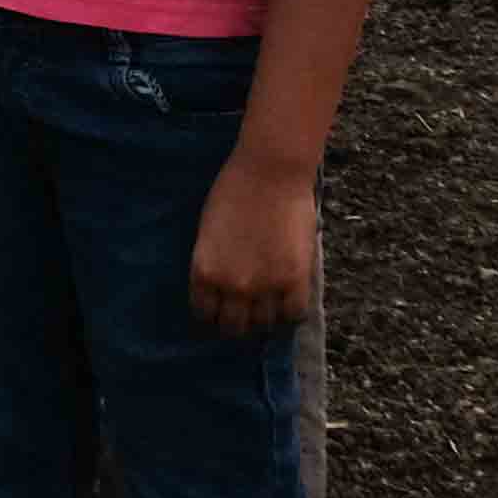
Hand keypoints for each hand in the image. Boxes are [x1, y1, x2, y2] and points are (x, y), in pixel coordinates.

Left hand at [191, 153, 322, 336]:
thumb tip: (222, 284)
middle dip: (238, 320)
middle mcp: (230, 286)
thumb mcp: (208, 231)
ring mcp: (264, 286)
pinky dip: (292, 311)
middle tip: (247, 309)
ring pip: (264, 324)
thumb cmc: (235, 189)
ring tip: (270, 301)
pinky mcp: (294, 280)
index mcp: (203, 272)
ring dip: (266, 315)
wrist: (270, 170)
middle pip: (233, 327)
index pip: (204, 314)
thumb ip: (214, 262)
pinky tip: (290, 297)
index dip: (214, 312)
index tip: (222, 308)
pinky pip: (294, 314)